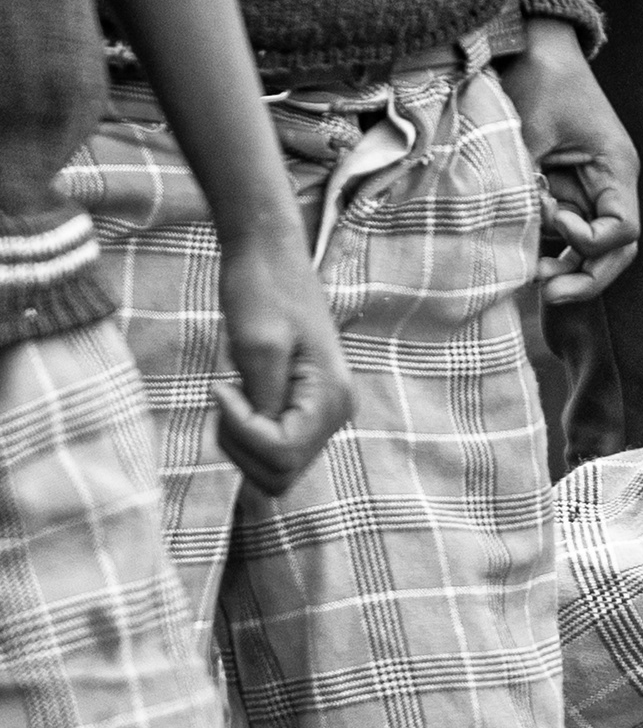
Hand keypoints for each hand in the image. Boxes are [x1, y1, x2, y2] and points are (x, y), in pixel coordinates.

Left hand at [210, 232, 352, 496]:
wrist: (268, 255)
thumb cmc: (261, 289)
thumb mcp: (257, 345)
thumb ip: (263, 401)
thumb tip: (261, 439)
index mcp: (331, 398)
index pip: (282, 453)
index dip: (241, 431)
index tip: (220, 386)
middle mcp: (336, 411)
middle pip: (281, 473)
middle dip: (240, 444)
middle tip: (223, 395)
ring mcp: (324, 411)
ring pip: (275, 467)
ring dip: (240, 442)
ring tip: (229, 393)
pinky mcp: (306, 405)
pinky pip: (274, 446)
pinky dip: (245, 432)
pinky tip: (238, 394)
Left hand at [495, 18, 641, 303]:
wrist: (535, 43)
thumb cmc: (540, 78)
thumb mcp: (529, 128)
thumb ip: (524, 179)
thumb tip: (508, 227)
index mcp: (615, 169)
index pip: (622, 231)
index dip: (589, 241)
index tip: (551, 221)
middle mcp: (608, 185)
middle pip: (614, 250)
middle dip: (586, 276)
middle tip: (547, 293)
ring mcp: (587, 187)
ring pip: (590, 246)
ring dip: (564, 265)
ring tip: (528, 278)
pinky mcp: (564, 185)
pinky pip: (565, 228)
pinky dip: (549, 246)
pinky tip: (523, 257)